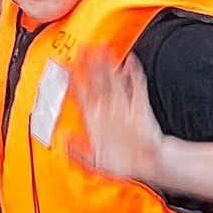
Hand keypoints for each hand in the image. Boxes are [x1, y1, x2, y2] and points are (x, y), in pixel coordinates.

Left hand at [67, 44, 168, 186]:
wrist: (148, 166)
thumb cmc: (122, 163)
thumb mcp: (94, 163)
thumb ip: (78, 153)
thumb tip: (64, 140)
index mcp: (94, 120)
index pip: (82, 94)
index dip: (74, 79)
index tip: (67, 65)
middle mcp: (108, 110)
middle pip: (97, 82)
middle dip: (91, 64)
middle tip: (84, 47)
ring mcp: (124, 107)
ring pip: (115, 81)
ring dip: (109, 65)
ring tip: (104, 48)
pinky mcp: (140, 108)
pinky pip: (137, 88)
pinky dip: (134, 75)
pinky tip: (131, 63)